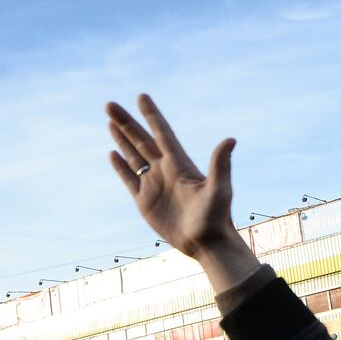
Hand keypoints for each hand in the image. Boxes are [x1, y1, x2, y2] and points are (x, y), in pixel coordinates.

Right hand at [107, 95, 260, 290]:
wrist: (207, 243)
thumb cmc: (217, 217)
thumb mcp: (220, 188)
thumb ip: (221, 164)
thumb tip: (231, 139)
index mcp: (180, 164)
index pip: (162, 133)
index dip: (152, 115)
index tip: (141, 96)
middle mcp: (166, 170)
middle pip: (141, 140)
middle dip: (126, 122)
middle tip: (109, 104)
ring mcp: (154, 184)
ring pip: (134, 156)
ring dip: (122, 139)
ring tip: (110, 121)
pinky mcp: (145, 201)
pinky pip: (129, 179)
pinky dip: (120, 166)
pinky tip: (113, 153)